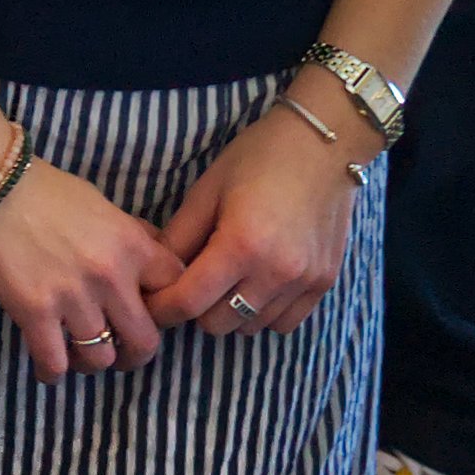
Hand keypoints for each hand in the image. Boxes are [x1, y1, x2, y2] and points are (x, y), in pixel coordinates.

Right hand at [0, 150, 189, 383]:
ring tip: (79, 355)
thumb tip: (154, 251)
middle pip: (145, 342)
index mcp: (131, 245)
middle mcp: (110, 277)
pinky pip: (54, 362)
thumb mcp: (100, 203)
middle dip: (134, 352)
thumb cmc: (43, 188)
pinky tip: (48, 368)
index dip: (165, 307)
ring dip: (91, 362)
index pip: (174, 291)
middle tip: (119, 349)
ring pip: (100, 359)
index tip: (148, 312)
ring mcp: (72, 297)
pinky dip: (53, 372)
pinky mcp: (33, 312)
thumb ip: (130, 234)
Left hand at [148, 101, 364, 336]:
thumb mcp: (207, 190)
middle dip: (196, 309)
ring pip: (250, 327)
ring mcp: (304, 282)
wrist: (324, 147)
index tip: (150, 304)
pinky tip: (256, 285)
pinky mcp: (324, 284)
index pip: (189, 301)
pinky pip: (284, 323)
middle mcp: (275, 272)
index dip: (162, 308)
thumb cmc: (258, 158)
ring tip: (226, 280)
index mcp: (240, 245)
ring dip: (230, 312)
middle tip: (191, 283)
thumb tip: (155, 272)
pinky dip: (263, 313)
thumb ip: (179, 235)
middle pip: (219, 323)